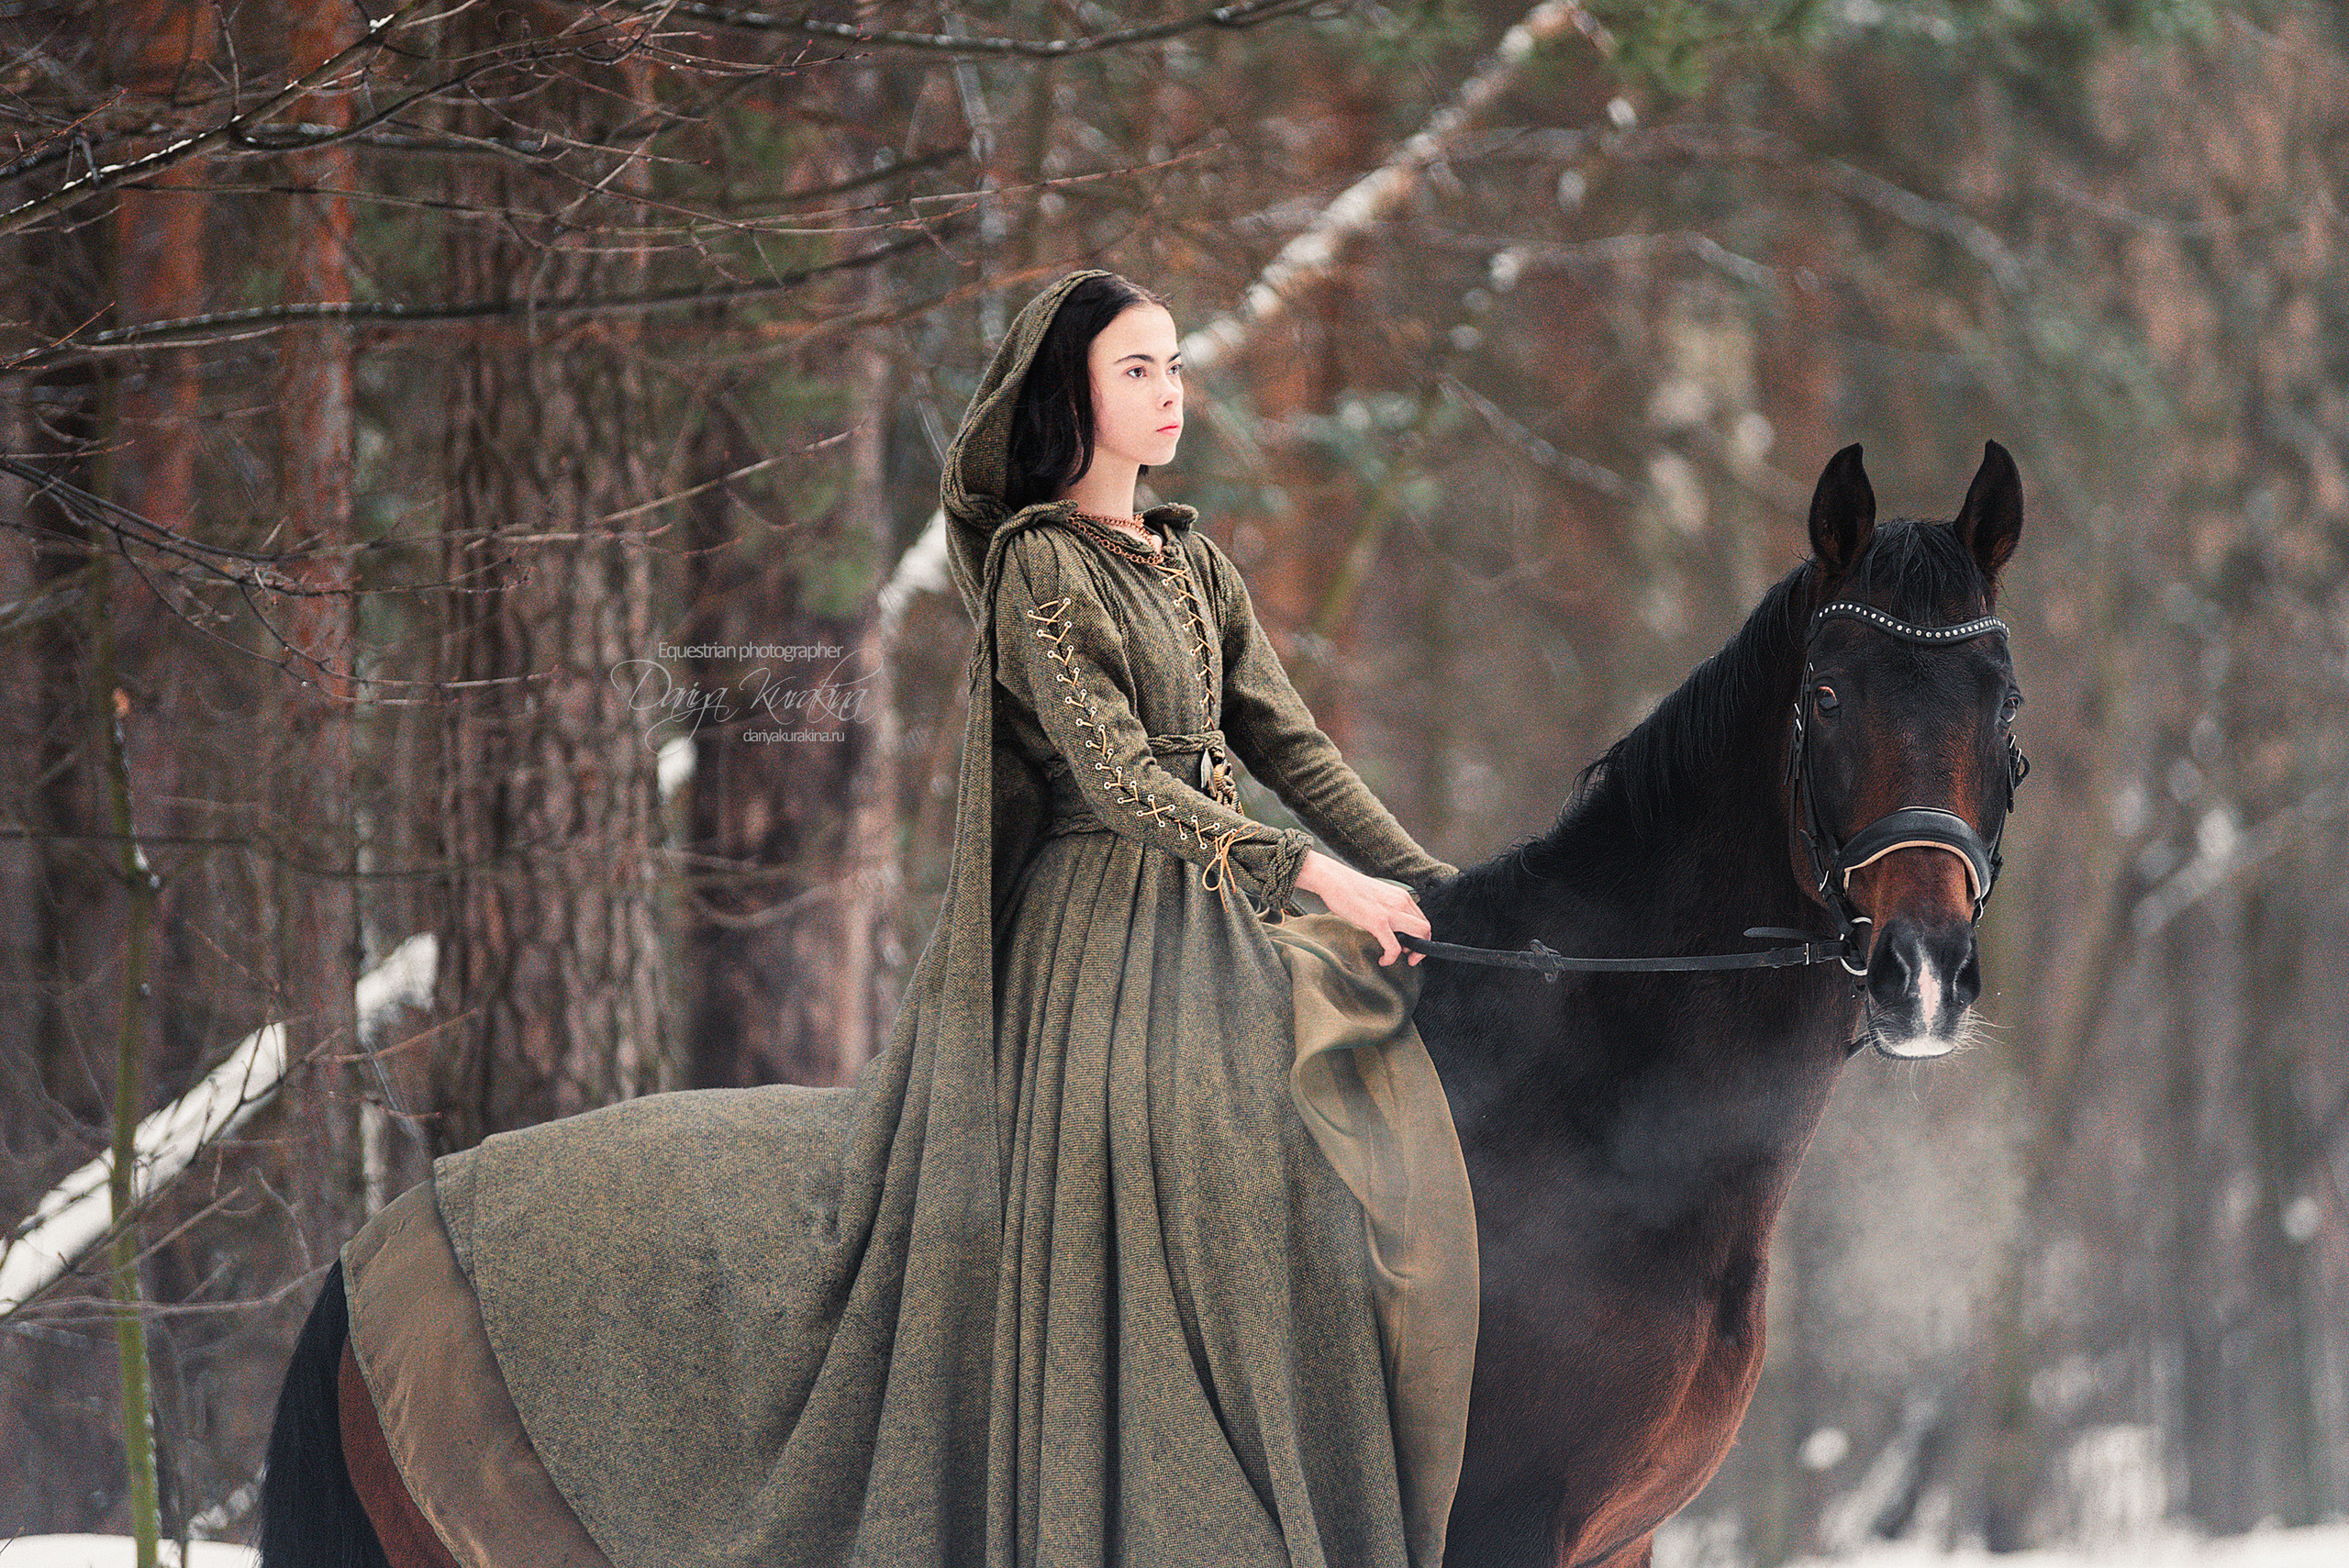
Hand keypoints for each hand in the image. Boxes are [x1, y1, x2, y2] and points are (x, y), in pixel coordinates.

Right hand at [1292, 850, 1430, 965]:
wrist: (1333, 879)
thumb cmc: (1349, 888)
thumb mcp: (1378, 895)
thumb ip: (1389, 907)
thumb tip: (1391, 925)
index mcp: (1401, 896)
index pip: (1422, 920)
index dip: (1420, 937)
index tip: (1410, 946)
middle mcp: (1401, 902)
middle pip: (1426, 928)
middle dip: (1421, 947)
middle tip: (1408, 956)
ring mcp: (1391, 912)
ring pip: (1419, 936)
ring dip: (1412, 952)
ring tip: (1396, 957)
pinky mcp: (1378, 921)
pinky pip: (1394, 947)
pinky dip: (1391, 958)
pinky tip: (1382, 960)